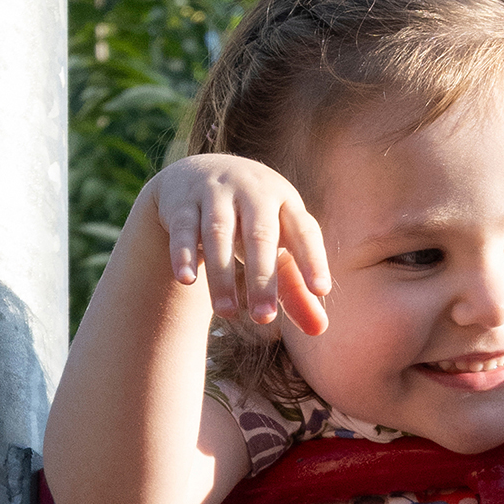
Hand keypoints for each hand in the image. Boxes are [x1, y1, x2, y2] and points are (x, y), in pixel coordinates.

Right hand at [148, 154, 331, 335]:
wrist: (201, 172)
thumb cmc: (252, 223)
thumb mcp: (278, 249)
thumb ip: (296, 290)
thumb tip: (320, 331)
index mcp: (284, 203)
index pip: (304, 231)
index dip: (312, 259)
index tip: (320, 291)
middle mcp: (252, 192)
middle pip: (260, 235)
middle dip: (262, 279)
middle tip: (263, 318)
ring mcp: (215, 193)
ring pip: (219, 233)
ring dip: (222, 275)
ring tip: (227, 313)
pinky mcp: (182, 202)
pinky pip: (184, 228)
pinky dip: (184, 253)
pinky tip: (186, 281)